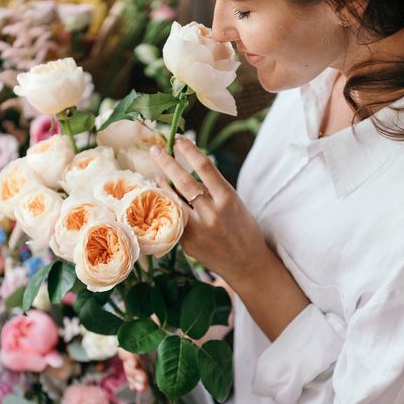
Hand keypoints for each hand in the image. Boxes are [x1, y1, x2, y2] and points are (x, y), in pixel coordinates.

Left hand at [150, 134, 269, 287]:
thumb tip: (188, 169)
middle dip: (167, 162)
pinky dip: (165, 205)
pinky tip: (160, 198)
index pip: (205, 167)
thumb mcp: (235, 204)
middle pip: (184, 181)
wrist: (247, 265)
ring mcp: (198, 229)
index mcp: (228, 199)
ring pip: (173, 200)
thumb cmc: (243, 230)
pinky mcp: (188, 242)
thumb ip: (214, 189)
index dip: (189, 150)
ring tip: (155, 174)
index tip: (179, 139)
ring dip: (162, 184)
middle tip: (155, 149)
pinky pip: (173, 218)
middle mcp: (213, 213)